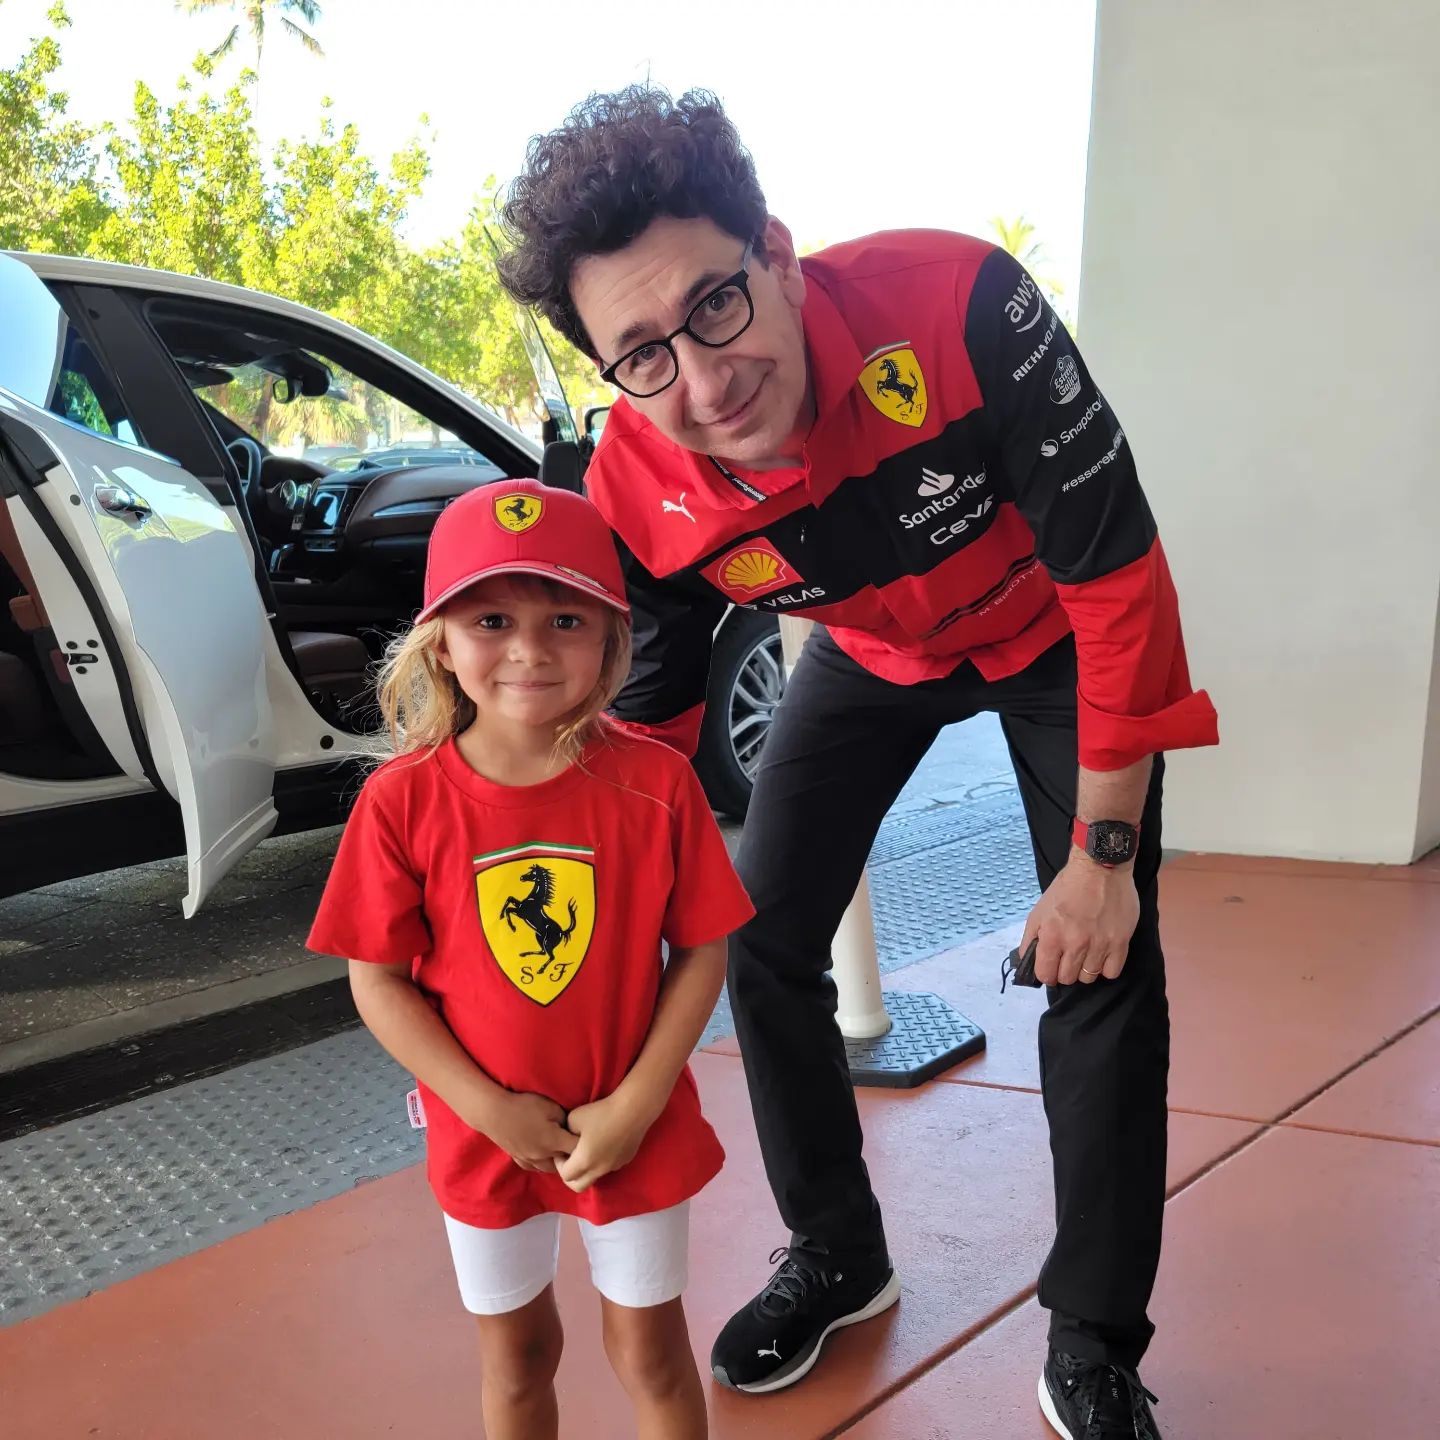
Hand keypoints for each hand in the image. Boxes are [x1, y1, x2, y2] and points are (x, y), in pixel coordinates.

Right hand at [475, 1090, 577, 1173]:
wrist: (494, 1113)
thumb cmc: (523, 1106)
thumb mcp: (549, 1106)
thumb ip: (564, 1118)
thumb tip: (570, 1126)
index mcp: (553, 1141)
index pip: (577, 1148)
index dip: (584, 1142)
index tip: (586, 1136)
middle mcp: (543, 1155)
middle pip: (565, 1163)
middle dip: (572, 1156)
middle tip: (575, 1145)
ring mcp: (529, 1159)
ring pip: (549, 1169)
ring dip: (557, 1162)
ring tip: (560, 1152)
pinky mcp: (518, 1159)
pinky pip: (534, 1167)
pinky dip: (541, 1164)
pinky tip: (543, 1156)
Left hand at [555, 1089, 658, 1193]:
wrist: (633, 1109)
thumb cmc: (601, 1112)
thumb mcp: (573, 1118)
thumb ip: (566, 1133)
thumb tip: (568, 1139)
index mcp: (585, 1161)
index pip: (565, 1175)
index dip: (559, 1164)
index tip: (562, 1150)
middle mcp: (599, 1169)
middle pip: (579, 1186)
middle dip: (571, 1176)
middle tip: (570, 1159)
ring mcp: (614, 1166)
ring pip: (595, 1176)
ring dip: (587, 1169)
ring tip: (588, 1148)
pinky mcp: (625, 1160)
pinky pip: (609, 1167)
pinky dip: (602, 1161)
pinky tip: (605, 1142)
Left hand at [1021, 849, 1140, 986]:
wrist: (1099, 869)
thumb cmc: (1066, 888)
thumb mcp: (1039, 910)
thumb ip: (1030, 937)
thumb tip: (1027, 960)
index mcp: (1052, 936)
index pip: (1046, 975)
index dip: (1046, 973)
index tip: (1050, 965)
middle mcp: (1075, 944)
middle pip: (1068, 978)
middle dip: (1064, 970)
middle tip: (1068, 956)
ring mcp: (1100, 945)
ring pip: (1089, 977)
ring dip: (1085, 968)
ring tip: (1086, 953)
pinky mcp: (1120, 943)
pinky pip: (1112, 972)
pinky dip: (1105, 967)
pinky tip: (1102, 954)